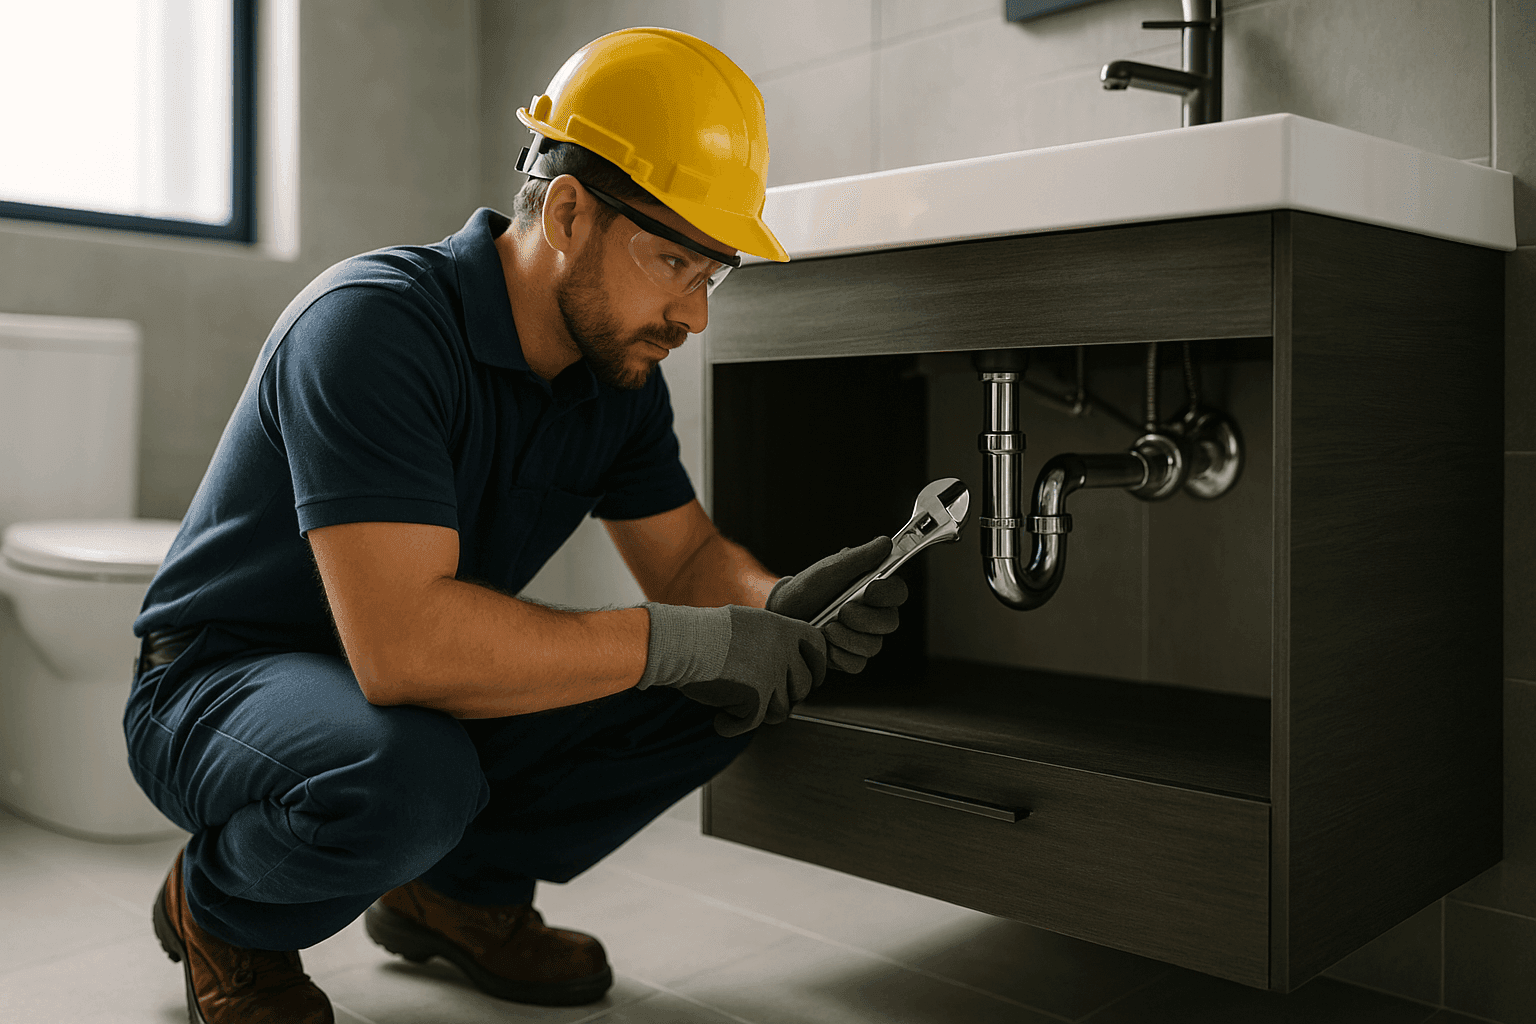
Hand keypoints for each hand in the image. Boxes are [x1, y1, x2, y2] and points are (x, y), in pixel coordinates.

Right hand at [636, 603, 826, 736]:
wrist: (682, 643)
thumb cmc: (706, 634)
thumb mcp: (748, 622)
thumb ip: (773, 639)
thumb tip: (791, 659)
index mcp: (783, 628)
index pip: (820, 649)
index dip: (817, 668)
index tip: (809, 679)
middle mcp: (783, 651)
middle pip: (803, 687)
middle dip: (784, 697)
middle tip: (760, 696)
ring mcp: (771, 675)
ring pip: (781, 710)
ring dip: (759, 712)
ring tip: (735, 703)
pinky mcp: (756, 698)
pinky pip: (753, 723)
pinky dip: (733, 725)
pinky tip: (720, 720)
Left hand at [766, 536, 908, 673]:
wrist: (781, 615)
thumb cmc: (806, 588)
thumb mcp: (829, 570)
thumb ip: (858, 558)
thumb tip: (886, 543)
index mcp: (873, 589)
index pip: (897, 592)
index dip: (888, 593)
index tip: (869, 591)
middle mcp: (873, 614)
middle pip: (889, 623)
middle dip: (864, 619)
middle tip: (842, 611)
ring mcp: (863, 638)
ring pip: (873, 646)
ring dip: (847, 637)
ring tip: (825, 628)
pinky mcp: (850, 658)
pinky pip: (856, 663)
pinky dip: (839, 654)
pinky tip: (824, 643)